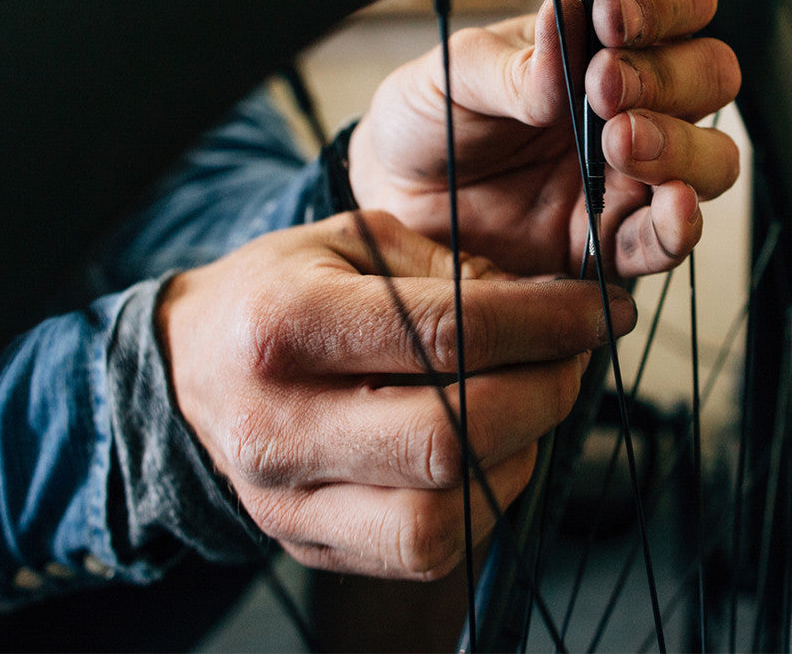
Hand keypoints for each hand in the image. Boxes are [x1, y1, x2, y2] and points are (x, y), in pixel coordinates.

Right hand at [158, 210, 635, 578]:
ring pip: (441, 517)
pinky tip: (492, 450)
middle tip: (573, 358)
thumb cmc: (282, 292)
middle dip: (544, 396)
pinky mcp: (310, 547)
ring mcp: (288, 501)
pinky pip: (425, 551)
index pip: (445, 334)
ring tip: (529, 406)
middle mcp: (277, 426)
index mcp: (284, 326)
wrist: (189, 368)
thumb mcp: (353, 240)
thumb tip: (553, 314)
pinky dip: (483, 502)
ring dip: (518, 459)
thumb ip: (451, 271)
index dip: (546, 323)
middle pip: (450, 439)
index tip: (603, 309)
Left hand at [348, 0, 741, 278]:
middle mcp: (635, 103)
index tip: (613, 18)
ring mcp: (631, 175)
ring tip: (620, 142)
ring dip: (680, 146)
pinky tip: (670, 205)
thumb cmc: (430, 117)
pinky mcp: (610, 242)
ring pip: (711, 158)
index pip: (680, 1)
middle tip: (605, 87)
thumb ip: (516, 62)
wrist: (392, 197)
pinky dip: (680, 225)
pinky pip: (668, 240)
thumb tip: (568, 26)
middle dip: (668, 76)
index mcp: (603, 42)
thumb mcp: (456, 73)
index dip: (666, 1)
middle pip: (711, 76)